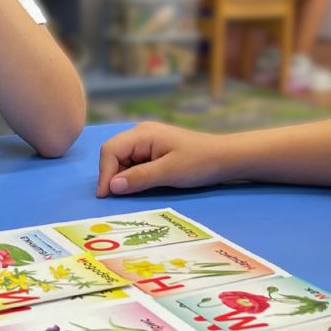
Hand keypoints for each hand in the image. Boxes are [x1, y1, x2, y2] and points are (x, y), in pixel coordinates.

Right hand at [96, 121, 232, 196]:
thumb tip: (112, 186)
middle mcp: (141, 134)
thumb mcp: (169, 172)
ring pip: (123, 159)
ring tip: (129, 193)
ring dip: (122, 176)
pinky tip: (139, 186)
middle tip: (115, 197)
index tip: (106, 195)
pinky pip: (134, 163)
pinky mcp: (154, 151)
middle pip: (114, 153)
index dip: (105, 173)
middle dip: (112, 175)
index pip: (110, 150)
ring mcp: (148, 142)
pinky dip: (132, 175)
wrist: (226, 158)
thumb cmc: (199, 162)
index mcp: (143, 133)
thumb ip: (139, 178)